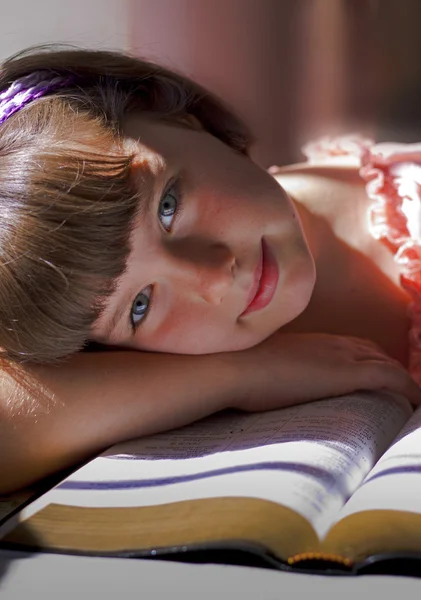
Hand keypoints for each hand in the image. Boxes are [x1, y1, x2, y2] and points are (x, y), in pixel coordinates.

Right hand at [228, 331, 420, 410]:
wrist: (235, 367)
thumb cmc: (241, 369)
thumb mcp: (264, 365)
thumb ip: (279, 370)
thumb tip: (272, 383)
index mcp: (315, 342)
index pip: (356, 346)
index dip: (371, 361)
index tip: (376, 377)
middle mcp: (333, 344)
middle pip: (375, 353)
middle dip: (390, 370)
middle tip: (399, 392)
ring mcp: (341, 356)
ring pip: (388, 365)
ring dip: (401, 381)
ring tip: (410, 400)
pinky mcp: (346, 373)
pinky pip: (391, 378)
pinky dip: (409, 389)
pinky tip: (417, 403)